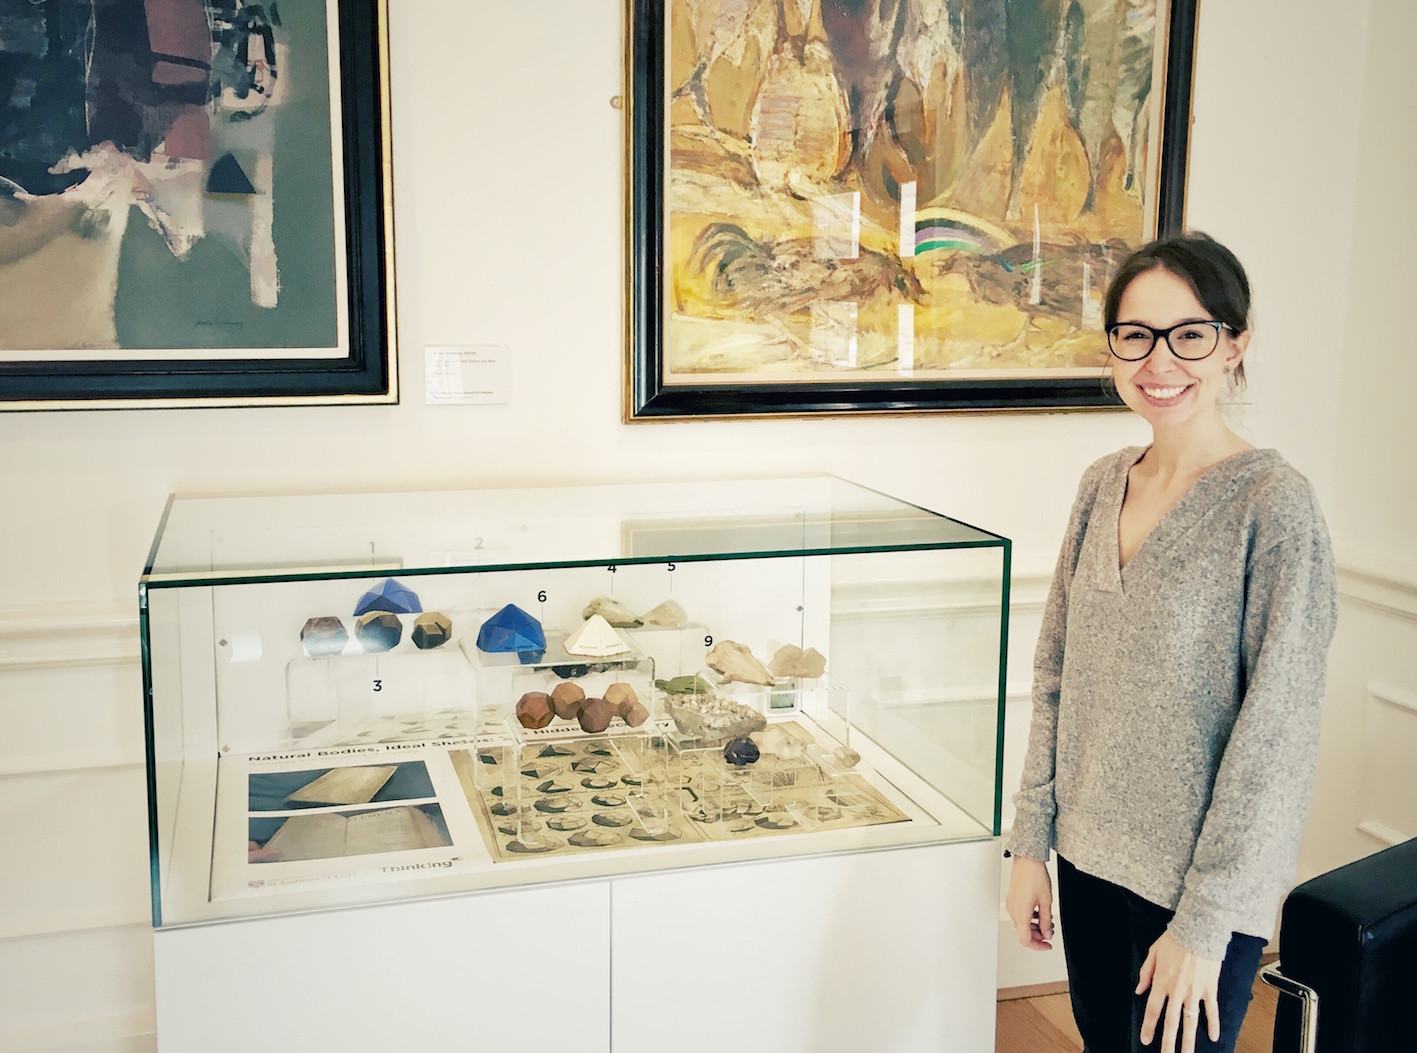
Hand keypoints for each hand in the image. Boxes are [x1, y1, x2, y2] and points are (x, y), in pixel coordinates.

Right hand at [1004, 856, 1054, 949]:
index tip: (1047, 945)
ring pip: (1021, 924)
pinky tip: (1038, 912)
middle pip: (1022, 933)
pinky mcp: (1012, 899)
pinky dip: (1029, 918)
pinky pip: (1019, 915)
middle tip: (1049, 933)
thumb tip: (1047, 933)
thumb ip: (1046, 921)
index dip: (1038, 946)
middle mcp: (1013, 910)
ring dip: (1033, 927)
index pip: (1025, 940)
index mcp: (1021, 913)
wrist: (1027, 860)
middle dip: (1037, 936)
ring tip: (1046, 921)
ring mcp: (1011, 904)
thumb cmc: (1035, 876)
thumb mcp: (1046, 902)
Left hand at [1135, 932, 1221, 1052]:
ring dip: (1188, 1040)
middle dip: (1168, 1042)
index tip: (1145, 1039)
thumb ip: (1145, 973)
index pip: (1152, 1010)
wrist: (1198, 931)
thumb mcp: (1153, 952)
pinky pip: (1212, 1010)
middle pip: (1171, 1022)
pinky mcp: (1210, 989)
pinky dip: (1213, 1024)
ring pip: (1190, 1021)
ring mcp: (1195, 992)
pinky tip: (1214, 1037)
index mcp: (1161, 982)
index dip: (1148, 1026)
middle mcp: (1177, 991)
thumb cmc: (1174, 940)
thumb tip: (1139, 990)